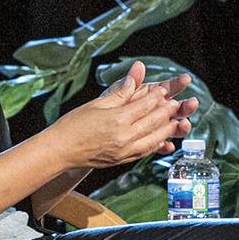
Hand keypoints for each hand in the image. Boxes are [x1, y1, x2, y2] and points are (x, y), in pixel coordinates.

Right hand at [46, 61, 194, 166]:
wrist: (60, 150)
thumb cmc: (73, 125)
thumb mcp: (96, 104)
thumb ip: (119, 93)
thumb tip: (133, 79)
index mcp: (117, 119)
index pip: (144, 106)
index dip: (157, 96)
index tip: (165, 89)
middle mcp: (124, 137)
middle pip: (153, 122)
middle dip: (167, 112)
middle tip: (178, 103)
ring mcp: (124, 151)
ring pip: (153, 139)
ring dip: (167, 130)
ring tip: (177, 122)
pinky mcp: (122, 160)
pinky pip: (144, 152)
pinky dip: (156, 145)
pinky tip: (162, 140)